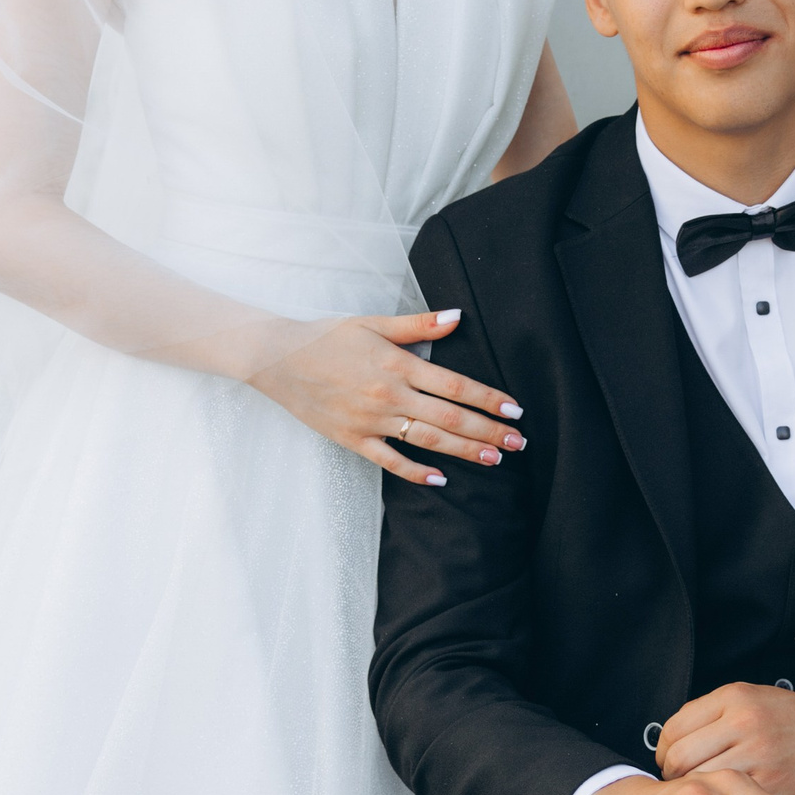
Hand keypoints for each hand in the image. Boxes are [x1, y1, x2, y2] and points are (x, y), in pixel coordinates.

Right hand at [250, 308, 525, 482]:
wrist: (276, 359)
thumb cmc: (327, 337)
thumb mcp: (373, 323)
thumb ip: (418, 325)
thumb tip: (458, 316)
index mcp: (396, 364)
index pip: (455, 385)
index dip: (488, 399)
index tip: (515, 409)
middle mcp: (388, 395)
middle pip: (449, 417)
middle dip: (488, 431)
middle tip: (519, 443)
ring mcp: (370, 420)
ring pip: (427, 440)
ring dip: (464, 451)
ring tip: (494, 458)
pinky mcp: (352, 439)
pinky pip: (389, 461)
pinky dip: (416, 471)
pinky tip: (441, 478)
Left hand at [656, 684, 794, 794]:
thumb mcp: (753, 698)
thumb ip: (713, 714)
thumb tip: (672, 743)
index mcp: (734, 697)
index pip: (673, 729)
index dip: (664, 752)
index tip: (671, 763)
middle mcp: (743, 722)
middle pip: (680, 759)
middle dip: (673, 777)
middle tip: (683, 786)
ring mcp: (758, 754)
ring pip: (701, 783)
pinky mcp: (773, 785)